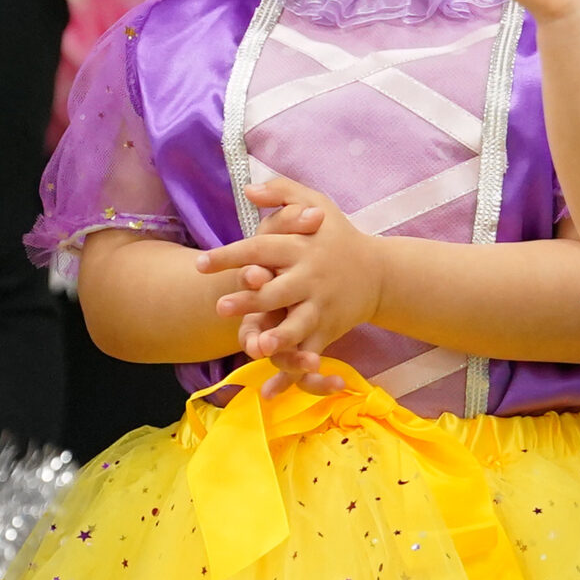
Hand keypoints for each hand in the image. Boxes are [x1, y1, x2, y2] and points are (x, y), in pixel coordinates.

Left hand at [198, 179, 383, 392]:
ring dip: (277, 337)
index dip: (231, 255)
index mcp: (301, 247)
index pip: (261, 248)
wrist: (379, 274)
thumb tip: (248, 189)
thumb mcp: (315, 203)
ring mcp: (321, 307)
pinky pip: (309, 353)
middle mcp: (311, 278)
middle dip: (250, 300)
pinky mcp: (328, 331)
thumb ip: (282, 192)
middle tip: (218, 306)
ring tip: (254, 344)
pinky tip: (270, 390)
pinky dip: (293, 372)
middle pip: (277, 290)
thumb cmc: (337, 236)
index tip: (200, 263)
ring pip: (297, 325)